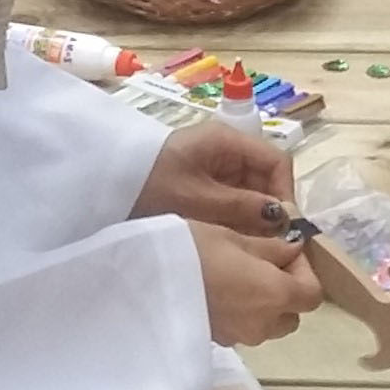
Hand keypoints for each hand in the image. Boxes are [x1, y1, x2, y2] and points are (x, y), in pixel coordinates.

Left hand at [135, 117, 294, 235]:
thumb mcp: (199, 200)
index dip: (285, 193)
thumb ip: (243, 208)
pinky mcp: (201, 184)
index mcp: (227, 141)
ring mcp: (213, 167)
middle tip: (268, 246)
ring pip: (249, 193)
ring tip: (250, 247)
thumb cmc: (152, 186)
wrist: (103, 186)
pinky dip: (235, 220)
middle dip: (269, 211)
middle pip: (264, 178)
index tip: (284, 228)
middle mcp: (225, 151)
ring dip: (252, 219)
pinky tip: (231, 241)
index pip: (276, 162)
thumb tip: (283, 218)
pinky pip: (230, 201)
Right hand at [188, 222, 320, 347]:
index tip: (287, 251)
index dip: (306, 272)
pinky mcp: (217, 341)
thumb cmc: (194, 250)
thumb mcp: (235, 237)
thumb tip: (294, 247)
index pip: (312, 295)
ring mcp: (239, 337)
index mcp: (275, 295)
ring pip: (268, 325)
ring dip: (265, 305)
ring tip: (239, 276)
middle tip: (265, 263)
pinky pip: (244, 328)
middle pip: (292, 315)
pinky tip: (219, 290)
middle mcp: (262, 323)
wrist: (145, 283)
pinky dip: (243, 313)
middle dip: (287, 292)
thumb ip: (272, 247)